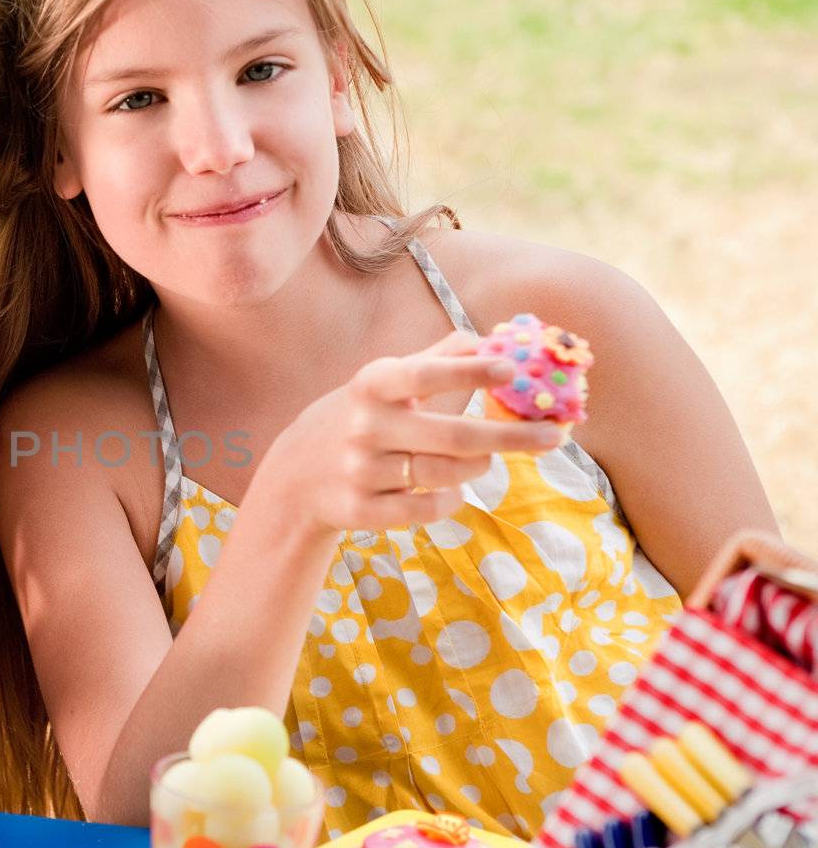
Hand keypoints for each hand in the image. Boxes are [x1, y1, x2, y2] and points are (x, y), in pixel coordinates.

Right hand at [262, 331, 567, 531]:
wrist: (293, 478)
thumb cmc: (357, 418)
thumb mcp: (383, 383)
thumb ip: (435, 359)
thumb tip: (488, 336)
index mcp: (372, 385)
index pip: (424, 374)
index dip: (468, 371)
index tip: (511, 367)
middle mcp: (364, 427)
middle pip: (453, 437)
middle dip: (510, 437)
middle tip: (554, 436)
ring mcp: (361, 472)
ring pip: (445, 475)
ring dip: (478, 467)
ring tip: (486, 458)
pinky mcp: (361, 511)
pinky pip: (427, 510)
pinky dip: (451, 500)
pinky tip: (453, 490)